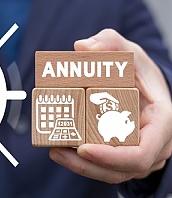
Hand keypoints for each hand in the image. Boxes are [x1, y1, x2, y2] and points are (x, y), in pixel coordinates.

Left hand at [49, 29, 171, 182]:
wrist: (145, 86)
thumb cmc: (140, 72)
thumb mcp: (130, 52)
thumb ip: (110, 43)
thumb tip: (82, 46)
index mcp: (160, 122)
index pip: (141, 153)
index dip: (112, 156)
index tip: (83, 149)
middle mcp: (153, 144)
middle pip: (121, 168)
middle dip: (87, 165)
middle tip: (58, 151)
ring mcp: (140, 152)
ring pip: (111, 172)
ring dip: (81, 167)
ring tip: (56, 152)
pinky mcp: (125, 154)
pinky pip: (106, 166)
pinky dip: (85, 162)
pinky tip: (63, 150)